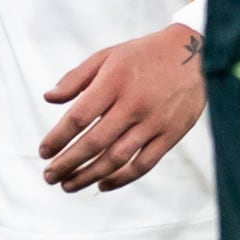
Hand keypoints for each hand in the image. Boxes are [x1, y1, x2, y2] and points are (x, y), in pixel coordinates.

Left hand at [38, 22, 202, 189]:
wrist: (195, 54)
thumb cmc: (145, 55)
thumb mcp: (108, 55)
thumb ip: (76, 77)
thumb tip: (48, 98)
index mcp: (114, 81)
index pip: (79, 117)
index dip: (58, 138)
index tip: (43, 152)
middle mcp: (133, 104)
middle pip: (94, 142)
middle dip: (68, 163)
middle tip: (49, 176)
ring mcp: (154, 122)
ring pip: (116, 158)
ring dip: (88, 175)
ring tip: (68, 185)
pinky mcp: (171, 135)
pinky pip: (143, 164)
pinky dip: (121, 178)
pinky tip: (102, 184)